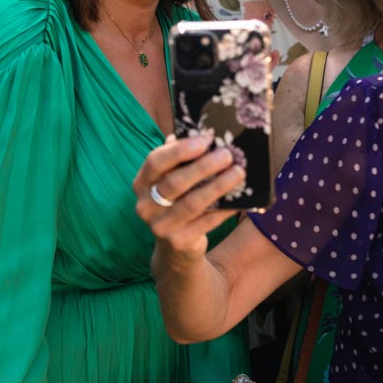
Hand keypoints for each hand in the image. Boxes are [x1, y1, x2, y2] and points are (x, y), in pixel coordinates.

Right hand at [135, 133, 243, 264]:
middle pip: (175, 182)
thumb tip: (203, 134)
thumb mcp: (170, 181)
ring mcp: (160, 226)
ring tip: (238, 172)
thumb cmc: (176, 203)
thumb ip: (179, 160)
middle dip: (203, 167)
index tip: (204, 140)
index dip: (179, 150)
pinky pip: (207, 222)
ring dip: (218, 186)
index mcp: (141, 184)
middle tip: (227, 155)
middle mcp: (146, 206)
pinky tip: (240, 199)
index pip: (154, 162)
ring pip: (192, 203)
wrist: (174, 248)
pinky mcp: (179, 242)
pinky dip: (225, 208)